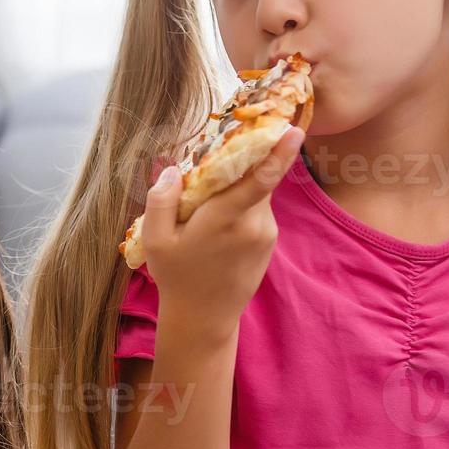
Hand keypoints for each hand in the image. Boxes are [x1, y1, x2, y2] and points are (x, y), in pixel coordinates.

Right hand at [139, 127, 304, 337]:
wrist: (204, 318)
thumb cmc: (177, 278)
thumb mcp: (155, 239)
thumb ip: (161, 200)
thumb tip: (173, 170)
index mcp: (226, 218)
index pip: (260, 179)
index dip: (279, 153)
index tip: (293, 130)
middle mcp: (254, 224)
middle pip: (255, 178)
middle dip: (238, 167)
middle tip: (211, 173)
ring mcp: (266, 233)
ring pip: (257, 195)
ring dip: (237, 191)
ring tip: (206, 213)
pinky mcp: (269, 241)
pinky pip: (258, 211)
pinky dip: (241, 207)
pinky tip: (217, 228)